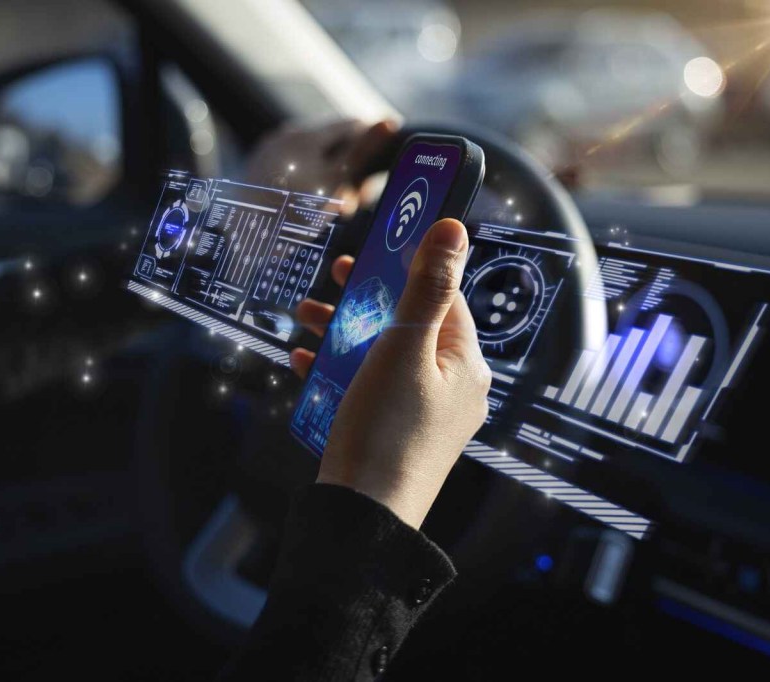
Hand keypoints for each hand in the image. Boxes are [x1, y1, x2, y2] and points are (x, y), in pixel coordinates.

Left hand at [245, 118, 398, 214]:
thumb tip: (391, 121)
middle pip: (330, 141)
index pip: (351, 125)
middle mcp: (284, 135)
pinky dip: (309, 182)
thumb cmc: (293, 212)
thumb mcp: (335, 182)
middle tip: (359, 198)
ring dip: (330, 177)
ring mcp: (268, 152)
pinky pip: (292, 168)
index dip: (372, 142)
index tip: (382, 168)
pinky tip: (311, 205)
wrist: (242, 238)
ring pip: (312, 157)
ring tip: (338, 207)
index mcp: (305, 134)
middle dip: (350, 166)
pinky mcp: (257, 170)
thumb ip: (363, 151)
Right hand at [290, 219, 491, 528]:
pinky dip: (339, 368)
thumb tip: (454, 228)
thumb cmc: (387, 430)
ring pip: (384, 353)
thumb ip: (426, 287)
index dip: (410, 266)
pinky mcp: (393, 433)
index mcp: (464, 363)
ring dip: (345, 329)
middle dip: (369, 297)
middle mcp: (451, 387)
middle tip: (338, 274)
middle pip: (410, 323)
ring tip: (305, 316)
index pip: (445, 296)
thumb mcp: (404, 347)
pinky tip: (304, 361)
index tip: (375, 246)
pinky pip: (369, 387)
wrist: (362, 516)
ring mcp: (422, 413)